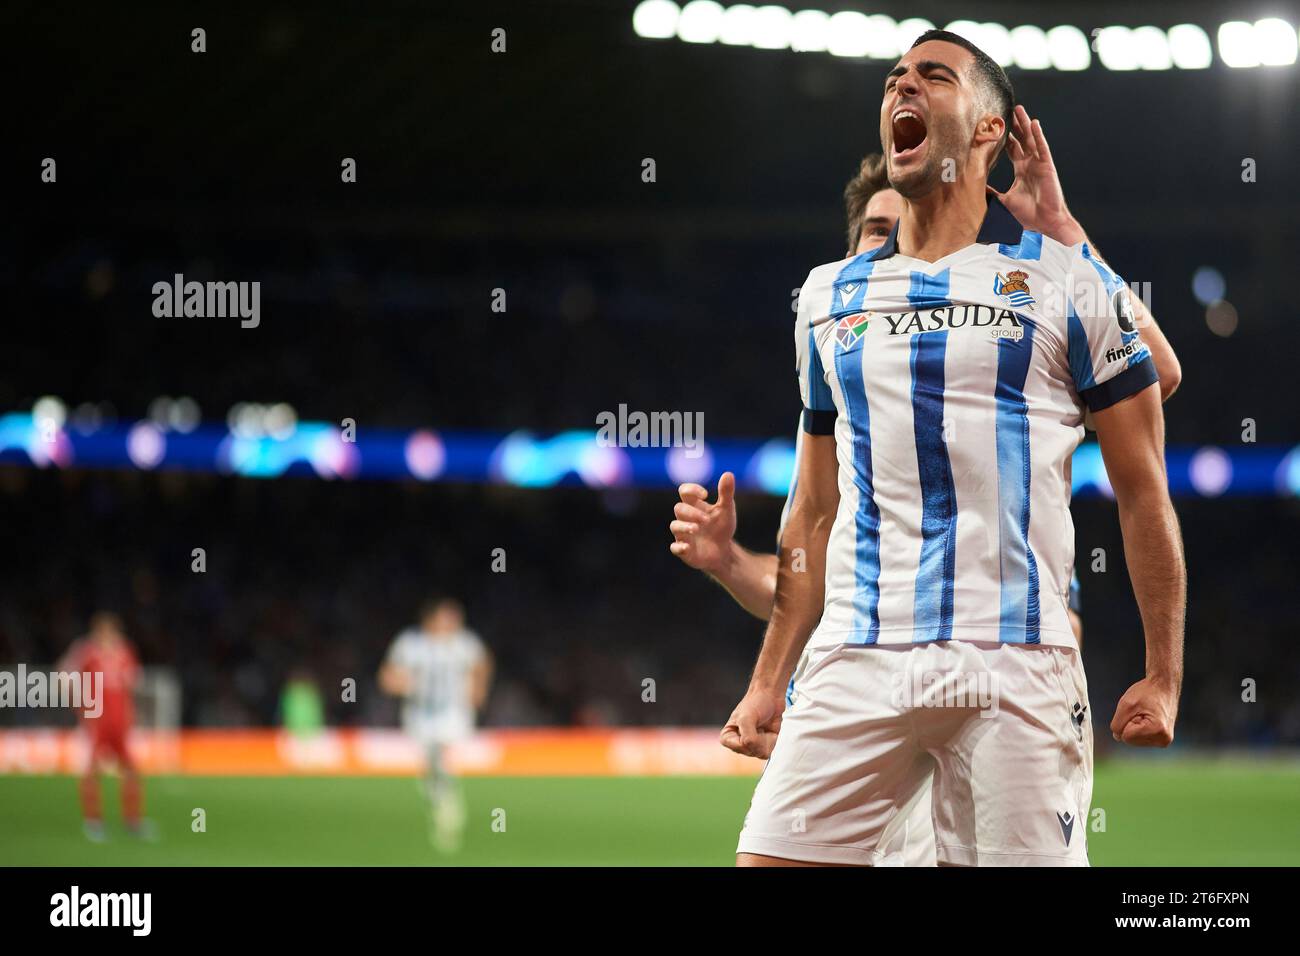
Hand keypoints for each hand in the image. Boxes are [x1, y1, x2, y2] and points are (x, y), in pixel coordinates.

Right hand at [668, 472, 736, 575]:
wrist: (724, 552)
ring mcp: (683, 534)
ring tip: (697, 529)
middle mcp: (685, 518)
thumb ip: (726, 493)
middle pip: (678, 508)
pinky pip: (675, 548)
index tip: (706, 494)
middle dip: (692, 512)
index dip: (692, 489)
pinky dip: (679, 547)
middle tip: (706, 519)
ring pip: (674, 526)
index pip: (684, 491)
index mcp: (694, 506)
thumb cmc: (722, 528)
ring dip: (684, 526)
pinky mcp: (684, 551)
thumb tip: (728, 473)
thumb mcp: (726, 510)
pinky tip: (687, 547)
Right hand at [720, 685, 785, 758]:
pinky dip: (772, 741)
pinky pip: (769, 752)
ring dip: (766, 739)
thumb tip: (754, 748)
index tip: (749, 723)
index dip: (748, 738)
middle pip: (751, 752)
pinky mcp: (763, 746)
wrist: (770, 696)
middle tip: (758, 723)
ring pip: (761, 754)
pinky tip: (769, 731)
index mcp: (727, 737)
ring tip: (763, 727)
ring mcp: (751, 746)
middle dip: (759, 738)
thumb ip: (748, 736)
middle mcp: (738, 744)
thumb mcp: (746, 718)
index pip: (740, 747)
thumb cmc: (755, 703)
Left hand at [987, 105, 1084, 244]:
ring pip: (1030, 139)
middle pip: (1020, 140)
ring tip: (1018, 109)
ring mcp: (1039, 163)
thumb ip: (991, 193)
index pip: (1011, 150)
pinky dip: (1038, 135)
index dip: (1003, 139)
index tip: (994, 127)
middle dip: (1013, 126)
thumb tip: (974, 190)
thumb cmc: (1028, 215)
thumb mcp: (1003, 201)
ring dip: (1025, 124)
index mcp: (1021, 170)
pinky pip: (1042, 147)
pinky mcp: (1047, 166)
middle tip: (1005, 111)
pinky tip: (1034, 123)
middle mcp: (1030, 164)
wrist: (1045, 223)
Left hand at [1110, 675, 1178, 746]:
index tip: (1138, 710)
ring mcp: (1164, 741)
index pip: (1126, 737)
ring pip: (1135, 740)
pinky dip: (1139, 728)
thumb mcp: (1126, 704)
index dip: (1126, 721)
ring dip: (1135, 726)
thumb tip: (1117, 737)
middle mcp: (1163, 740)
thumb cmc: (1146, 692)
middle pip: (1130, 740)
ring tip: (1145, 713)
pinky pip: (1140, 738)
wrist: (1163, 686)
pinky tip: (1148, 718)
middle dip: (1130, 724)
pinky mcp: (1162, 739)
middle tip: (1142, 711)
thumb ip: (1117, 724)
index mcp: (1156, 730)